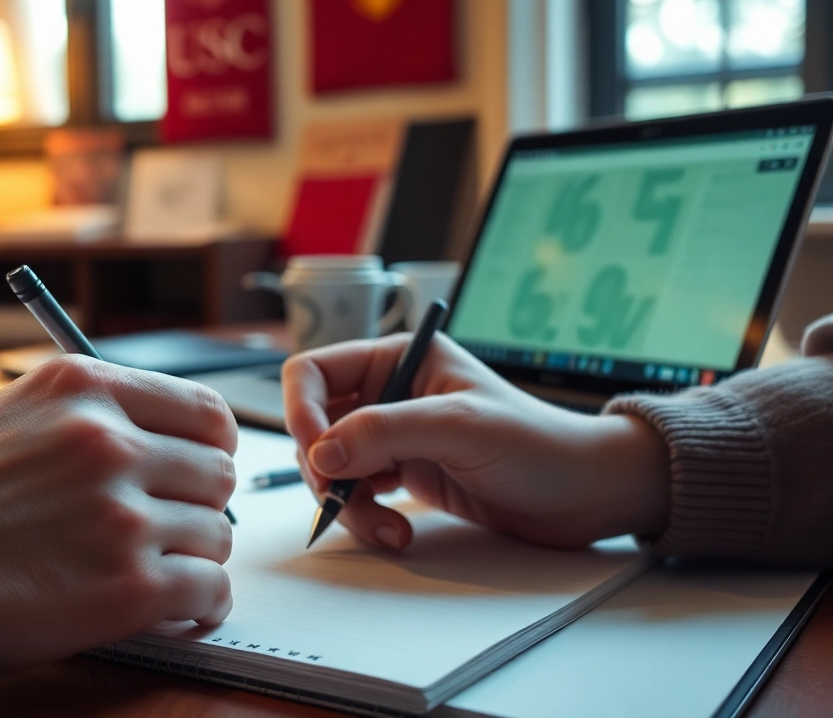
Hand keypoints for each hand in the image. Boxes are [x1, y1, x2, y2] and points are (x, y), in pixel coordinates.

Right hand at [0, 355, 237, 673]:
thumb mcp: (1, 416)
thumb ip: (78, 416)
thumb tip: (143, 435)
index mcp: (82, 388)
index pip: (205, 410)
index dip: (210, 447)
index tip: (198, 469)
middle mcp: (109, 442)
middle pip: (217, 474)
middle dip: (199, 505)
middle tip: (169, 529)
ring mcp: (121, 515)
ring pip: (215, 536)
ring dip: (193, 558)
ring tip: (158, 572)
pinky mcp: (127, 587)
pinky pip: (209, 590)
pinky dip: (202, 606)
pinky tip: (180, 610)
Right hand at [282, 334, 669, 550]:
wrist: (586, 493)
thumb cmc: (538, 443)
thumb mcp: (459, 426)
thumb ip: (385, 430)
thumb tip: (321, 452)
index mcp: (398, 358)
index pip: (315, 372)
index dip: (301, 409)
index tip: (315, 450)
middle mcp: (390, 392)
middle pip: (316, 425)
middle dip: (324, 467)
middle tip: (343, 497)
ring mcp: (395, 436)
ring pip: (331, 466)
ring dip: (346, 502)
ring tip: (384, 527)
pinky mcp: (404, 473)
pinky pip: (357, 494)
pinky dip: (366, 518)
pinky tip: (398, 530)